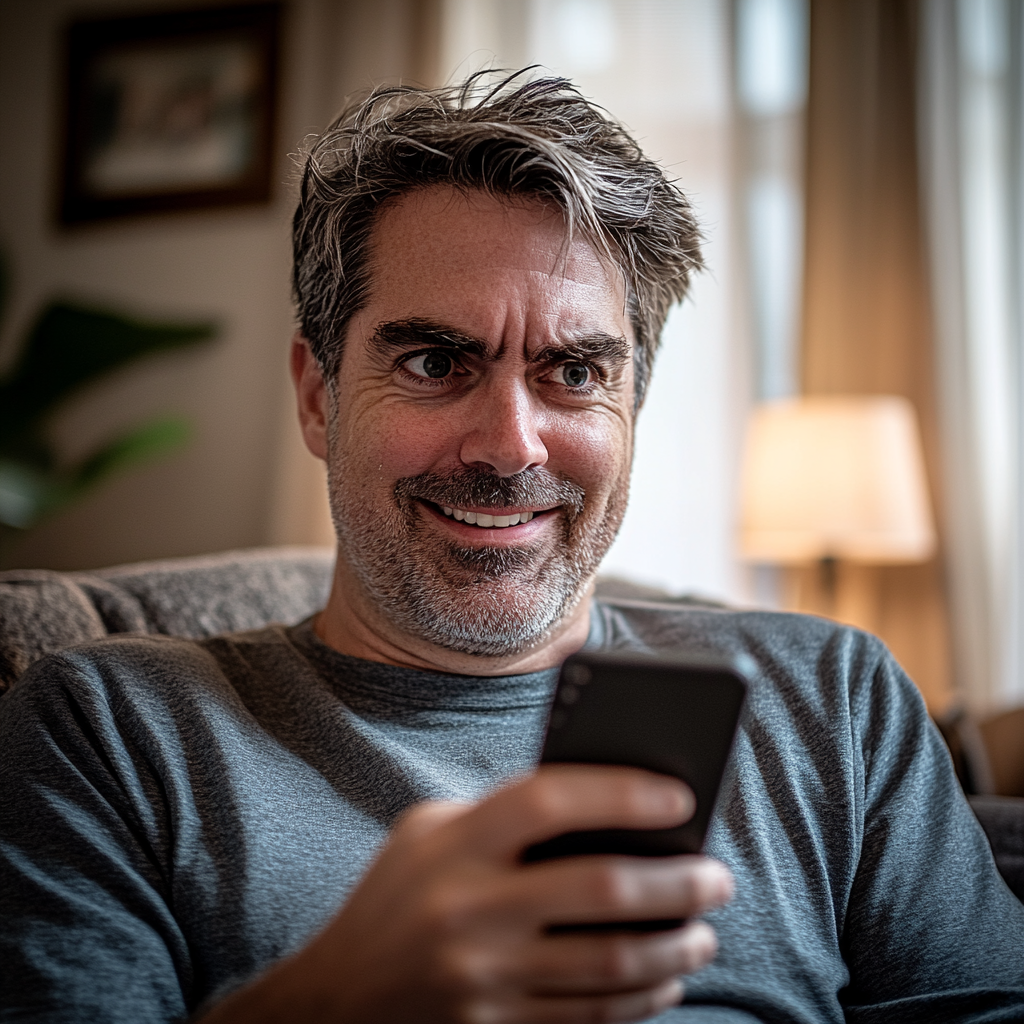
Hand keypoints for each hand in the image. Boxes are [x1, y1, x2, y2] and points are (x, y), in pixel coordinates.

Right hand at [201, 765, 733, 1023]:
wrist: (337, 999)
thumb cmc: (395, 893)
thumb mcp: (431, 833)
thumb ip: (504, 816)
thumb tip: (607, 811)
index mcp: (454, 844)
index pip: (549, 802)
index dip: (621, 792)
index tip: (680, 797)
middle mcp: (470, 910)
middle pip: (600, 889)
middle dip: (676, 882)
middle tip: (717, 875)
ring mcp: (484, 978)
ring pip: (609, 965)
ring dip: (673, 946)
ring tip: (704, 928)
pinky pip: (589, 1016)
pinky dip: (641, 998)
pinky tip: (665, 976)